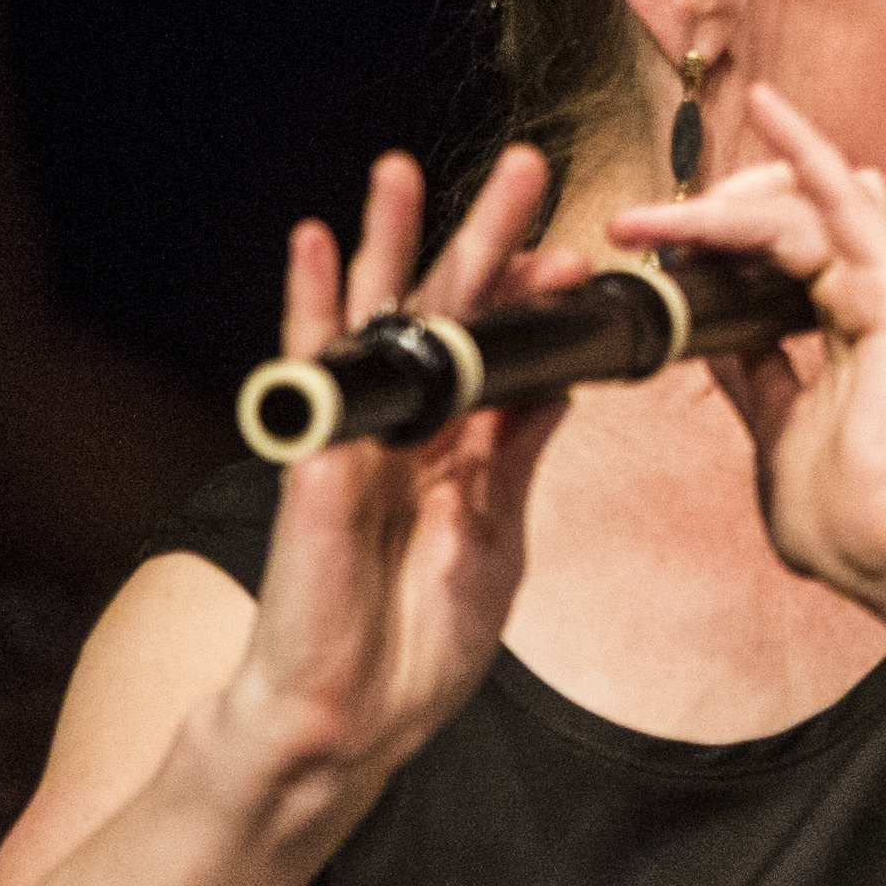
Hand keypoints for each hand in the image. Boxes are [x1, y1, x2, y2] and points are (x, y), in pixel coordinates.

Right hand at [218, 146, 568, 791]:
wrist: (352, 721)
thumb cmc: (414, 644)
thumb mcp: (494, 540)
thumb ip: (514, 459)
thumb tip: (556, 384)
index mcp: (455, 450)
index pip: (500, 351)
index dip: (534, 300)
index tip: (576, 254)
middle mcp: (405, 431)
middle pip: (446, 313)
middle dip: (481, 238)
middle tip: (525, 164)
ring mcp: (356, 438)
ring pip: (374, 320)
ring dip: (385, 241)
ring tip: (400, 168)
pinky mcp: (316, 460)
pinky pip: (313, 371)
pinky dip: (311, 306)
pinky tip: (310, 244)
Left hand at [608, 85, 885, 669]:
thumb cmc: (848, 516)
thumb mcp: (775, 433)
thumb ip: (754, 375)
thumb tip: (717, 335)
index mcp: (842, 337)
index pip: (777, 266)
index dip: (713, 251)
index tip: (647, 252)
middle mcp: (867, 302)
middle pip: (781, 228)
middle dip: (707, 221)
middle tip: (638, 226)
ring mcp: (885, 288)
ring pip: (797, 212)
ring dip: (720, 202)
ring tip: (653, 213)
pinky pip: (845, 200)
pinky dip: (806, 150)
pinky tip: (769, 109)